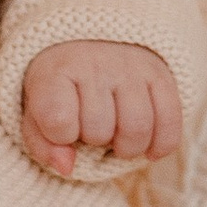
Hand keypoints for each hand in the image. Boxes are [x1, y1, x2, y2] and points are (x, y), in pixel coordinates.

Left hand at [17, 38, 183, 179]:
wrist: (92, 39)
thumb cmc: (60, 86)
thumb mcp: (36, 110)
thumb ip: (42, 143)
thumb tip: (67, 167)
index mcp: (57, 70)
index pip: (58, 119)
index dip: (61, 136)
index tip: (62, 126)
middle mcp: (96, 63)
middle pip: (99, 130)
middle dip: (93, 141)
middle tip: (90, 126)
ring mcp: (132, 67)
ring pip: (137, 129)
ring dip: (126, 147)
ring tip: (116, 138)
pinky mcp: (161, 75)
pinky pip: (170, 122)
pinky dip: (161, 145)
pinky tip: (147, 149)